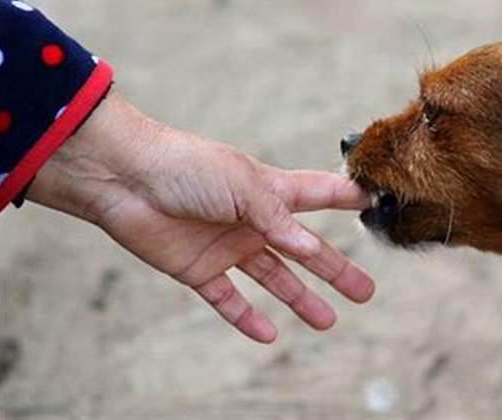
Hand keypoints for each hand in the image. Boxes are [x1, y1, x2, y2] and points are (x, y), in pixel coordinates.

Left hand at [27, 92, 373, 342]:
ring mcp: (228, 246)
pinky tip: (268, 334)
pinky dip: (245, 318)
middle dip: (336, 270)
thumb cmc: (188, 167)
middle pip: (305, 250)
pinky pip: (228, 299)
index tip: (377, 204)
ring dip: (300, 299)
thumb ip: (279, 218)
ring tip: (327, 321)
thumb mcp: (244, 186)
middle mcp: (254, 220)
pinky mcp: (199, 269)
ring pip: (274, 278)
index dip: (348, 199)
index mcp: (270, 191)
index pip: (320, 195)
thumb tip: (312, 247)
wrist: (124, 178)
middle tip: (365, 291)